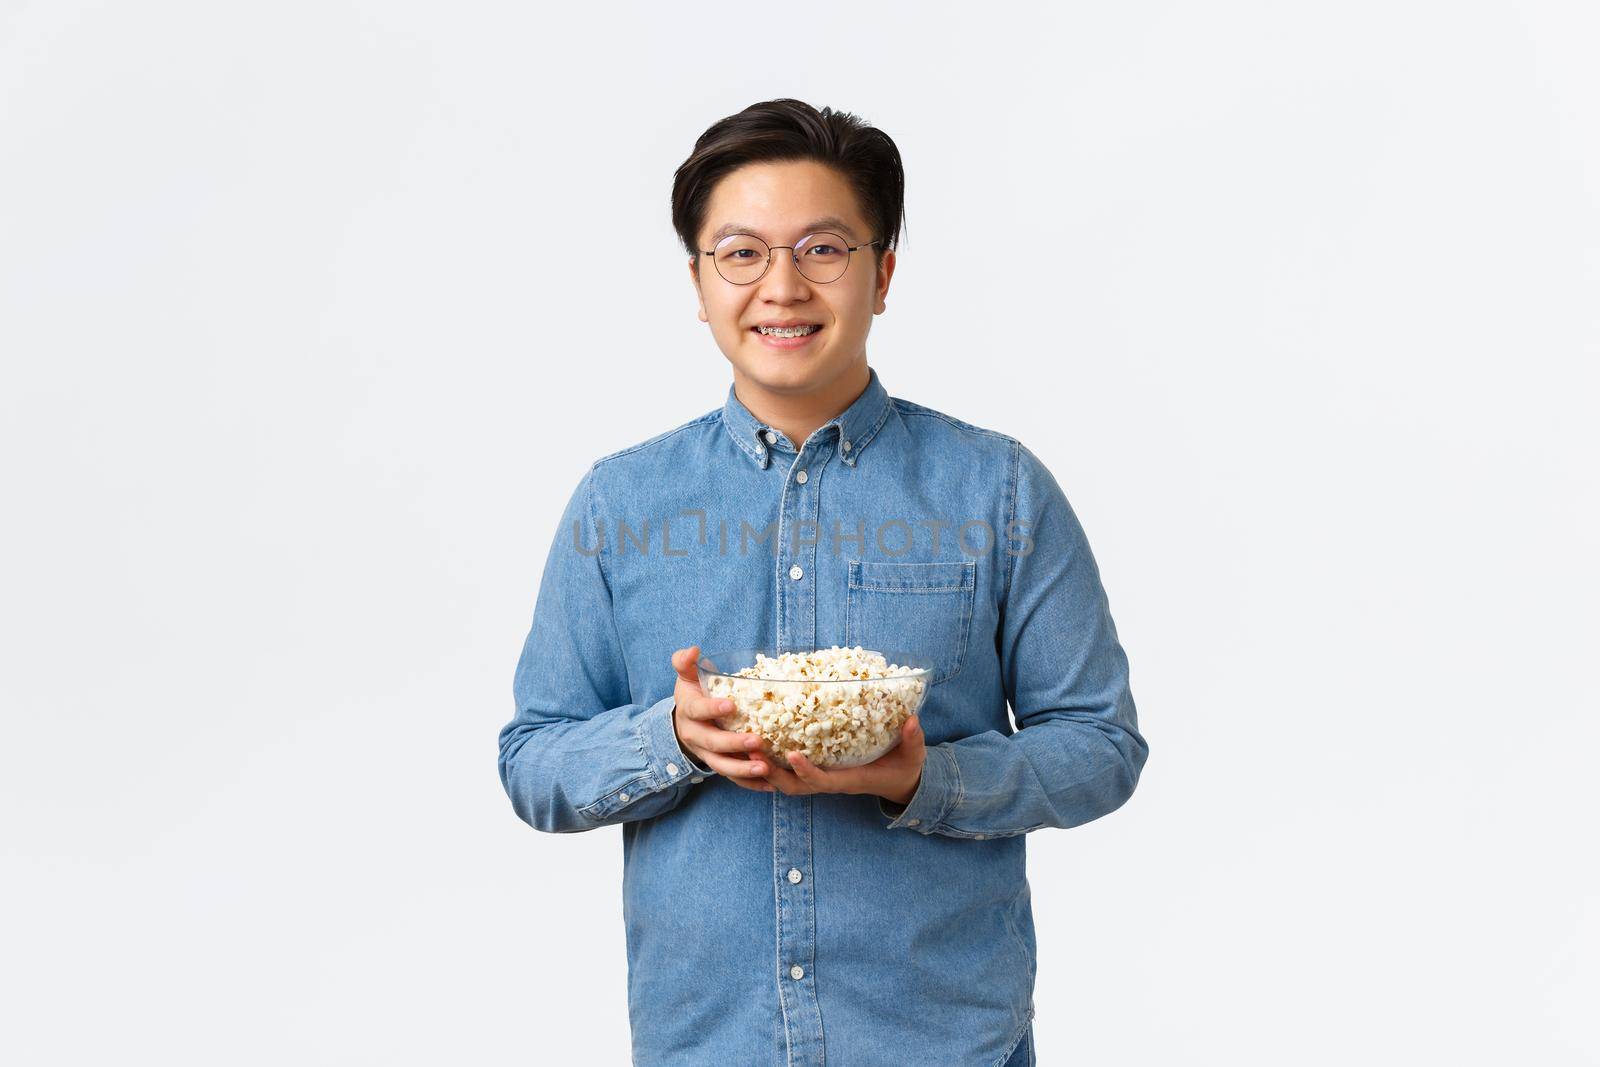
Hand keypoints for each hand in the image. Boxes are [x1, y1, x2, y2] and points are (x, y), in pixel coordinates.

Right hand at [669, 646, 774, 792]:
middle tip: (757, 740)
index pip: (698, 711)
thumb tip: (693, 650)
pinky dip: (750, 784)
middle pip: (713, 743)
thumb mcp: (686, 676)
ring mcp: (707, 754)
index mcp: (689, 711)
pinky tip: (769, 784)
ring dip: (743, 769)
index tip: (731, 705)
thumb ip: (685, 662)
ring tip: (765, 768)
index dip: (712, 709)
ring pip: (722, 766)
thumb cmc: (693, 694)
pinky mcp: (720, 765)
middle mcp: (696, 736)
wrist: (684, 723)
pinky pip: (733, 779)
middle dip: (734, 743)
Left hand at [758, 713, 926, 802]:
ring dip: (766, 769)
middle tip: (753, 752)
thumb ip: (912, 740)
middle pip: (794, 786)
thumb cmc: (905, 767)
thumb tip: (912, 721)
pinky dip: (772, 764)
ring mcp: (823, 777)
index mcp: (851, 780)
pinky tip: (758, 746)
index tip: (791, 754)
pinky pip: (790, 773)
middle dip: (772, 773)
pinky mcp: (819, 770)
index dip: (806, 771)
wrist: (900, 781)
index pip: (823, 781)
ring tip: (747, 747)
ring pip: (787, 782)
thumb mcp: (913, 755)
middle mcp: (832, 781)